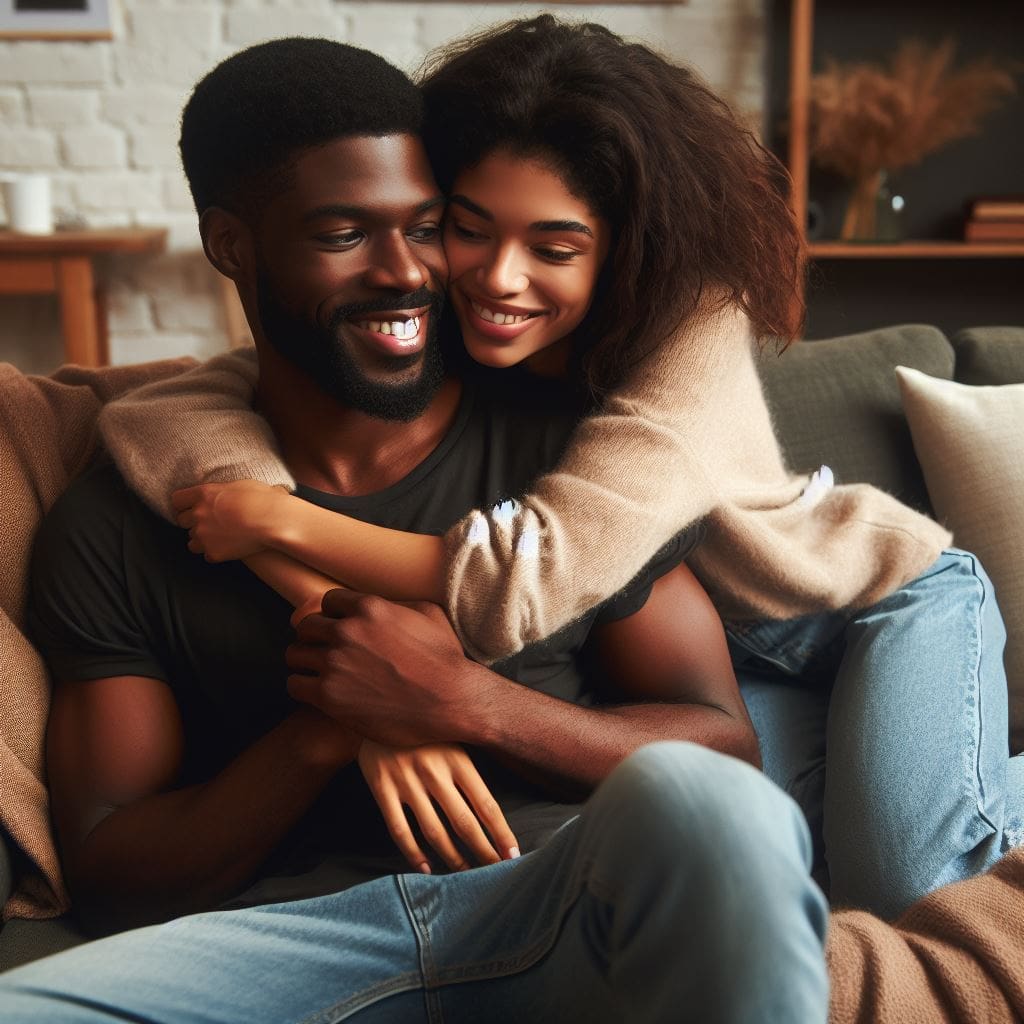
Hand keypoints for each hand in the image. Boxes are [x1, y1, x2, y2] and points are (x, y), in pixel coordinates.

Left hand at [171, 481, 285, 561]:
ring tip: (221, 537)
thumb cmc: (264, 500)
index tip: (191, 508)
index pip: (177, 500)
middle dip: (194, 522)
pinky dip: (216, 553)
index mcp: (203, 494)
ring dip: (203, 540)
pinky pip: (206, 555)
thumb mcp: (241, 485)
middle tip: (211, 523)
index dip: (184, 505)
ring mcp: (204, 535)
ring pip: (191, 541)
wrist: (274, 522)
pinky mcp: (213, 552)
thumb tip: (224, 494)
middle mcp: (198, 514)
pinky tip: (229, 548)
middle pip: (182, 521)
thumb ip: (223, 492)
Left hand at [286, 589, 491, 747]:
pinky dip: (303, 687)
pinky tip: (317, 692)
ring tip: (317, 672)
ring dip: (304, 662)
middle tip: (324, 652)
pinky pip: (295, 684)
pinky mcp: (329, 695)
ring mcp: (335, 663)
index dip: (332, 616)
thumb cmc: (445, 660)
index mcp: (370, 607)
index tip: (337, 629)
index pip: (328, 602)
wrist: (450, 701)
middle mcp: (347, 631)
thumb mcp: (429, 614)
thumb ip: (397, 604)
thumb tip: (383, 603)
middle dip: (314, 638)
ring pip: (295, 654)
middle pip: (306, 626)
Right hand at [358, 740, 518, 872]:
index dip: (501, 833)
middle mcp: (434, 771)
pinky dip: (413, 854)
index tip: (512, 855)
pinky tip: (426, 868)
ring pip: (434, 831)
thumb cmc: (424, 732)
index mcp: (457, 759)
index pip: (486, 805)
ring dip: (452, 858)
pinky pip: (399, 829)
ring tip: (465, 873)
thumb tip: (493, 812)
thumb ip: (469, 771)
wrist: (376, 710)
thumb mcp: (452, 740)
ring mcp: (407, 781)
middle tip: (494, 873)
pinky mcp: (383, 788)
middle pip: (464, 823)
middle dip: (482, 852)